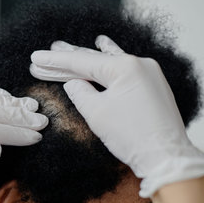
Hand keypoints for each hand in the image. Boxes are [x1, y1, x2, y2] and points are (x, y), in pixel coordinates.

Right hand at [30, 35, 203, 197]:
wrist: (167, 157)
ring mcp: (148, 73)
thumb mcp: (96, 113)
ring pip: (109, 63)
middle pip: (96, 59)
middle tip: (49, 50)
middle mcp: (139, 64)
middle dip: (70, 58)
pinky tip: (105, 45)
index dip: (56, 61)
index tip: (37, 57)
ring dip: (88, 59)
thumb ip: (80, 93)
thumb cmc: (132, 137)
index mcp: (125, 67)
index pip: (83, 62)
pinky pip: (124, 71)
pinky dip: (109, 62)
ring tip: (68, 47)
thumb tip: (73, 83)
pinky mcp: (152, 85)